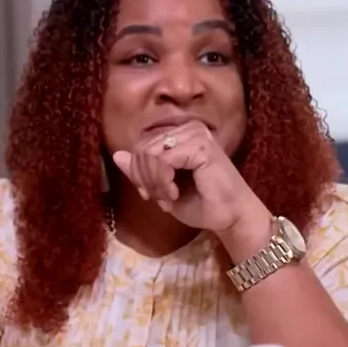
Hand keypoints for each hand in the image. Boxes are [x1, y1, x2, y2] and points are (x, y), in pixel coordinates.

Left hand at [111, 121, 262, 232]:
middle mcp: (187, 129)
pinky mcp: (200, 146)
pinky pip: (164, 159)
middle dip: (144, 178)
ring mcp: (195, 135)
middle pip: (142, 147)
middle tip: (158, 199)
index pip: (141, 144)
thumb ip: (142, 171)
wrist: (230, 217)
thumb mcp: (163, 187)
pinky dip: (162, 181)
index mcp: (180, 135)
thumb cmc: (202, 204)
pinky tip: (174, 194)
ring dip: (154, 182)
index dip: (137, 171)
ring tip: (167, 198)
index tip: (149, 194)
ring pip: (150, 153)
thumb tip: (117, 154)